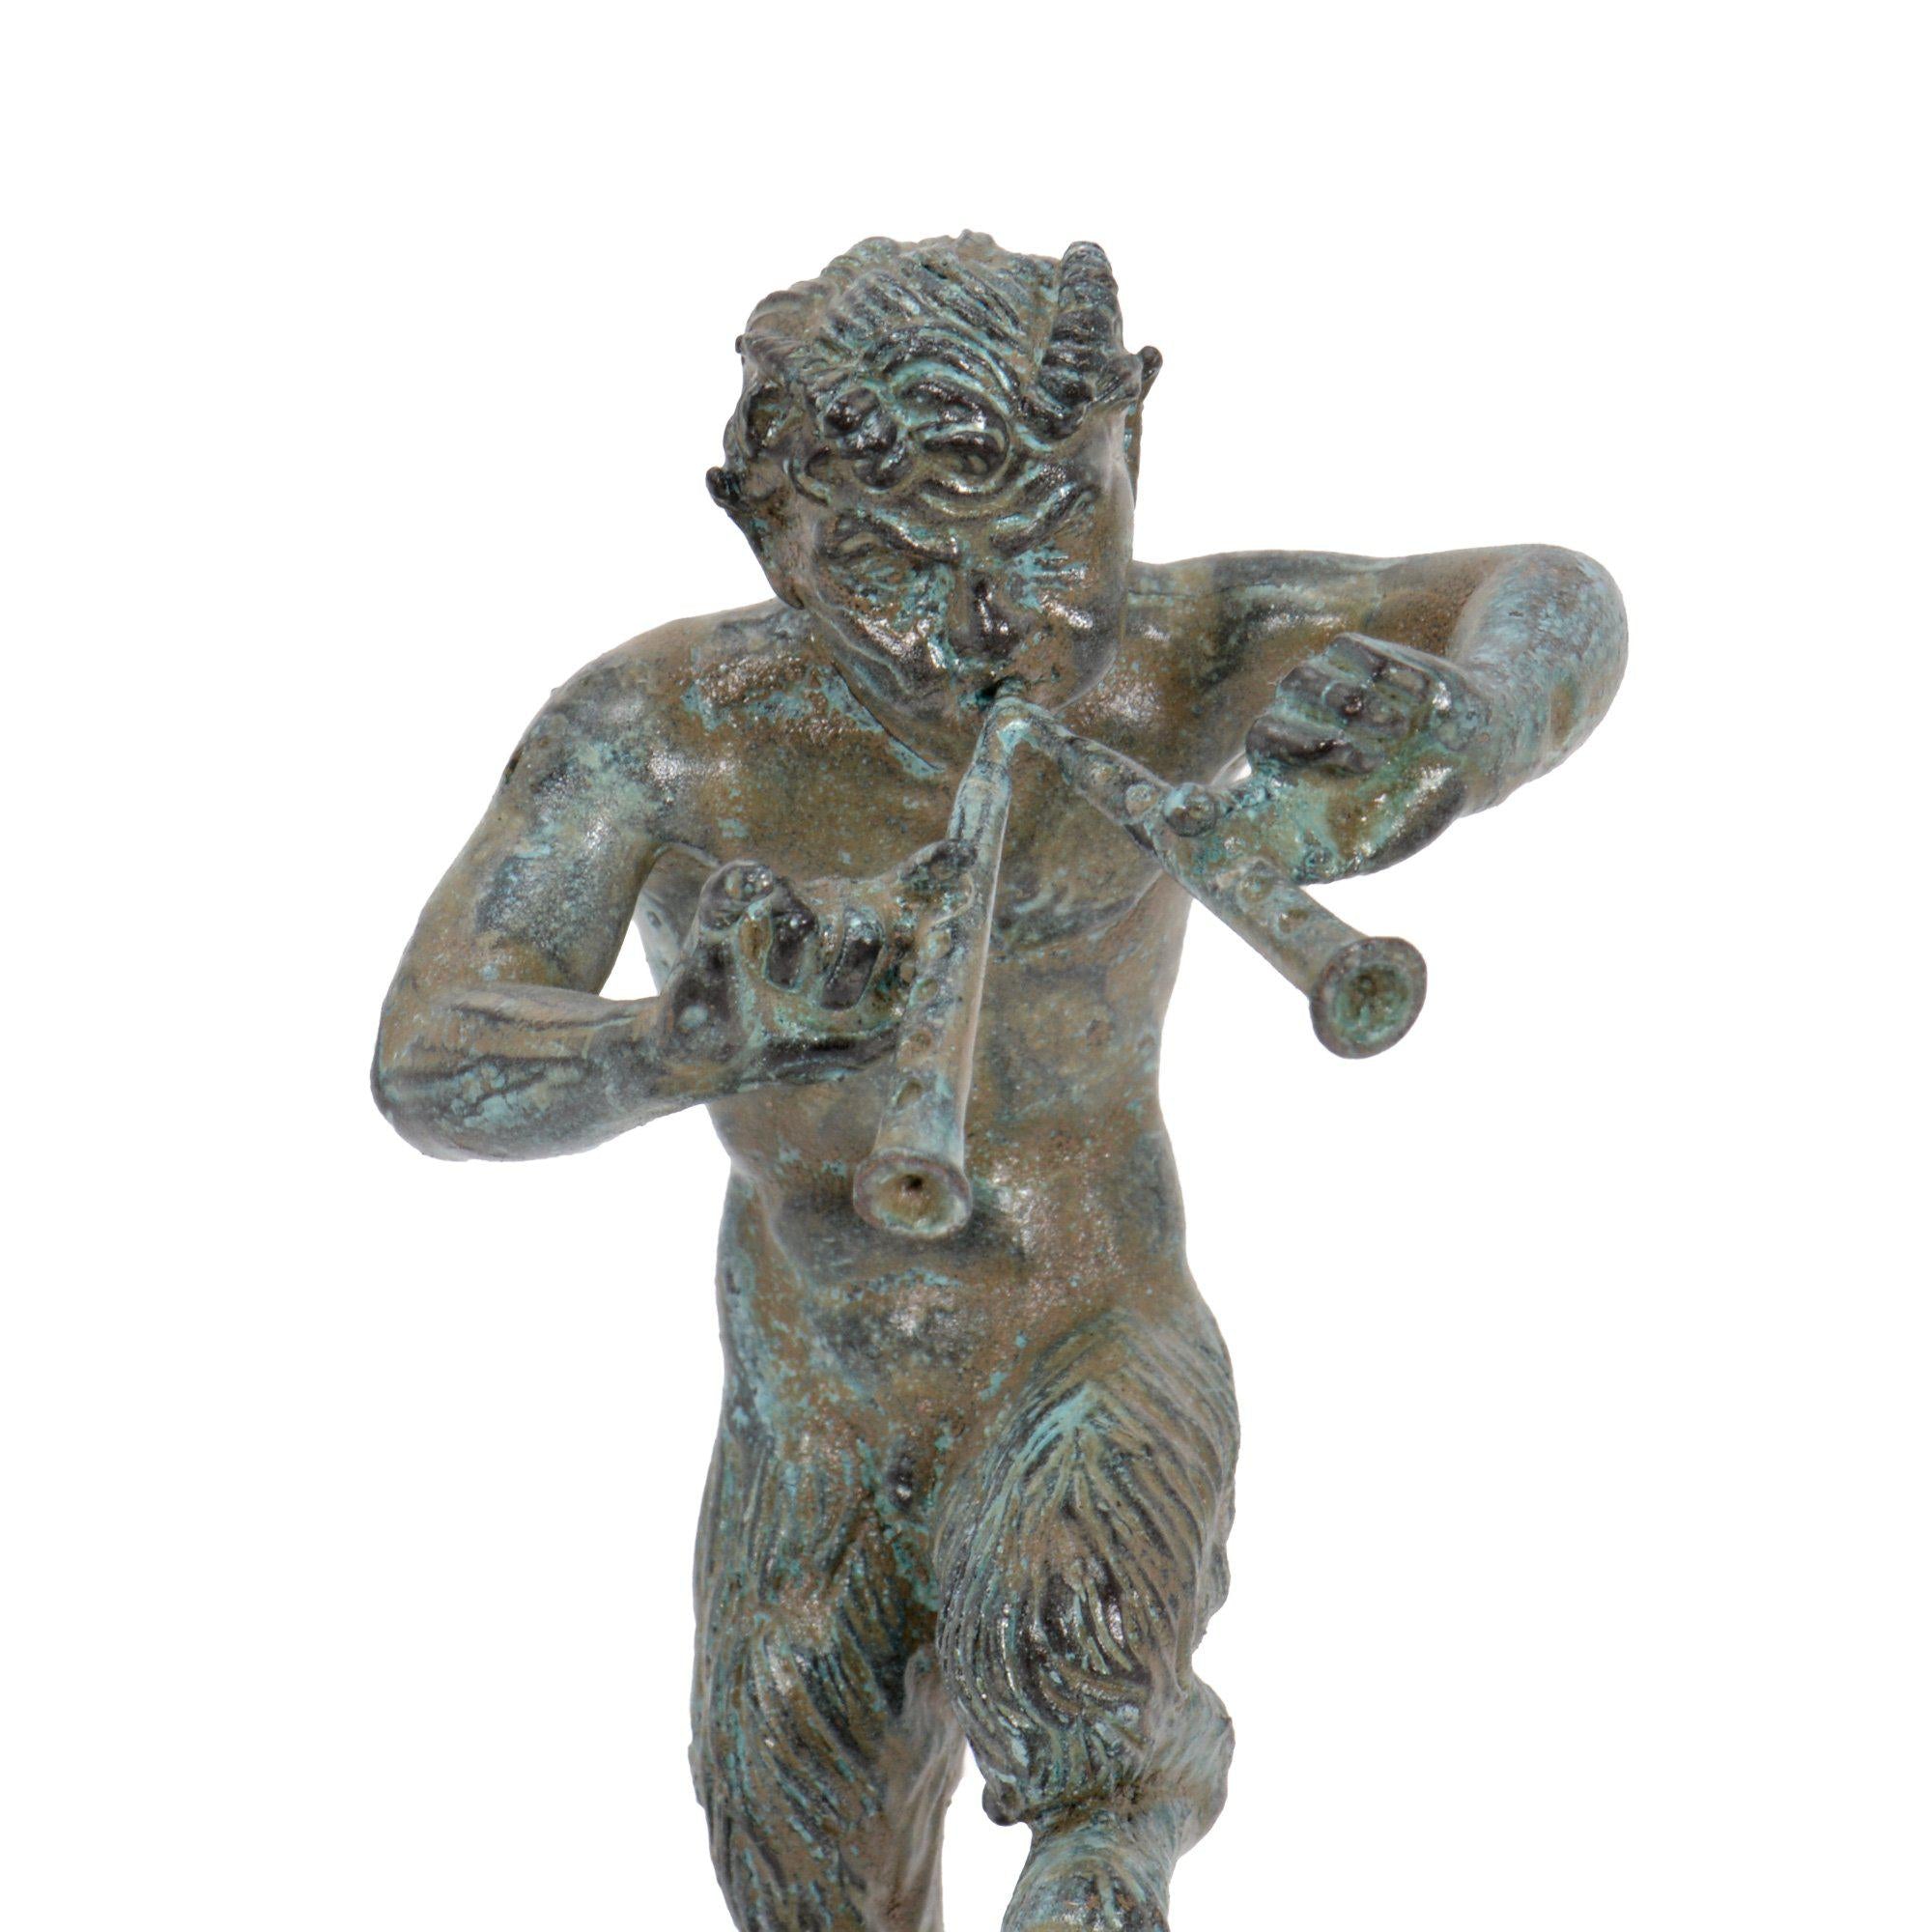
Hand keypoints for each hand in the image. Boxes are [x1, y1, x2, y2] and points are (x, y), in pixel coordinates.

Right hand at [648, 853, 938, 1091]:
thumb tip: (932, 975)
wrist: (716, 1056)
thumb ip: (905, 1019)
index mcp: (871, 930)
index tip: (962, 856)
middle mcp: (832, 904)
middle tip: (826, 1008)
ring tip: (777, 993)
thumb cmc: (798, 1047)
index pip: (913, 890)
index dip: (937, 870)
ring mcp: (782, 900)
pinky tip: (749, 909)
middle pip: (867, 926)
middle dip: (850, 984)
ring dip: (792, 978)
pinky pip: (745, 883)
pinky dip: (745, 894)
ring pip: (807, 920)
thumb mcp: (861, 1045)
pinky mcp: (728, 904)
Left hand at [1214, 635, 1498, 879]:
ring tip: (1400, 736)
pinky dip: (1389, 680)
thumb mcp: (1365, 849)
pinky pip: (1350, 654)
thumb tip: (1258, 882)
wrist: (1476, 748)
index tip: (1185, 811)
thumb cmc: (1413, 808)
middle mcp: (1286, 733)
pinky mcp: (1348, 652)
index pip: (1216, 796)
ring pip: (1307, 685)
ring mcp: (1314, 690)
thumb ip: (1313, 865)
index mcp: (1278, 785)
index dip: (1193, 808)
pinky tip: (1415, 701)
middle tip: (1371, 761)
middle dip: (1320, 746)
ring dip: (1361, 714)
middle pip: (1266, 728)